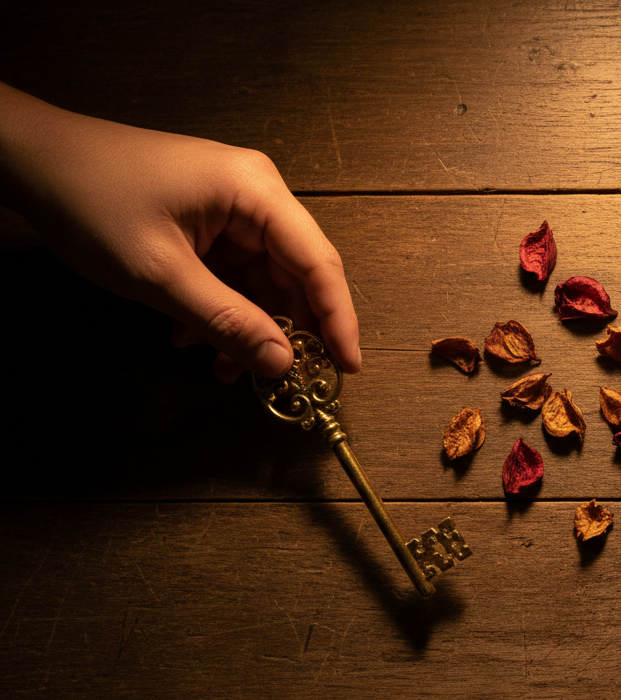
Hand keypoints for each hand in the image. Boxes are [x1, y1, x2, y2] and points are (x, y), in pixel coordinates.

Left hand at [0, 84, 359, 381]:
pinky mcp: (209, 219)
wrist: (33, 160)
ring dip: (249, 324)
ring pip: (264, 279)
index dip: (338, 319)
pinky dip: (223, 308)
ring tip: (223, 365)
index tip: (346, 366)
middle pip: (296, 273)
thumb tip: (282, 361)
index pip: (318, 262)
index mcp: (255, 190)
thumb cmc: (91, 198)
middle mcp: (255, 193)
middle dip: (287, 329)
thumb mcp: (162, 274)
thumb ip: (228, 321)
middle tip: (281, 378)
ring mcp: (231, 206)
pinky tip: (194, 335)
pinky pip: (235, 272)